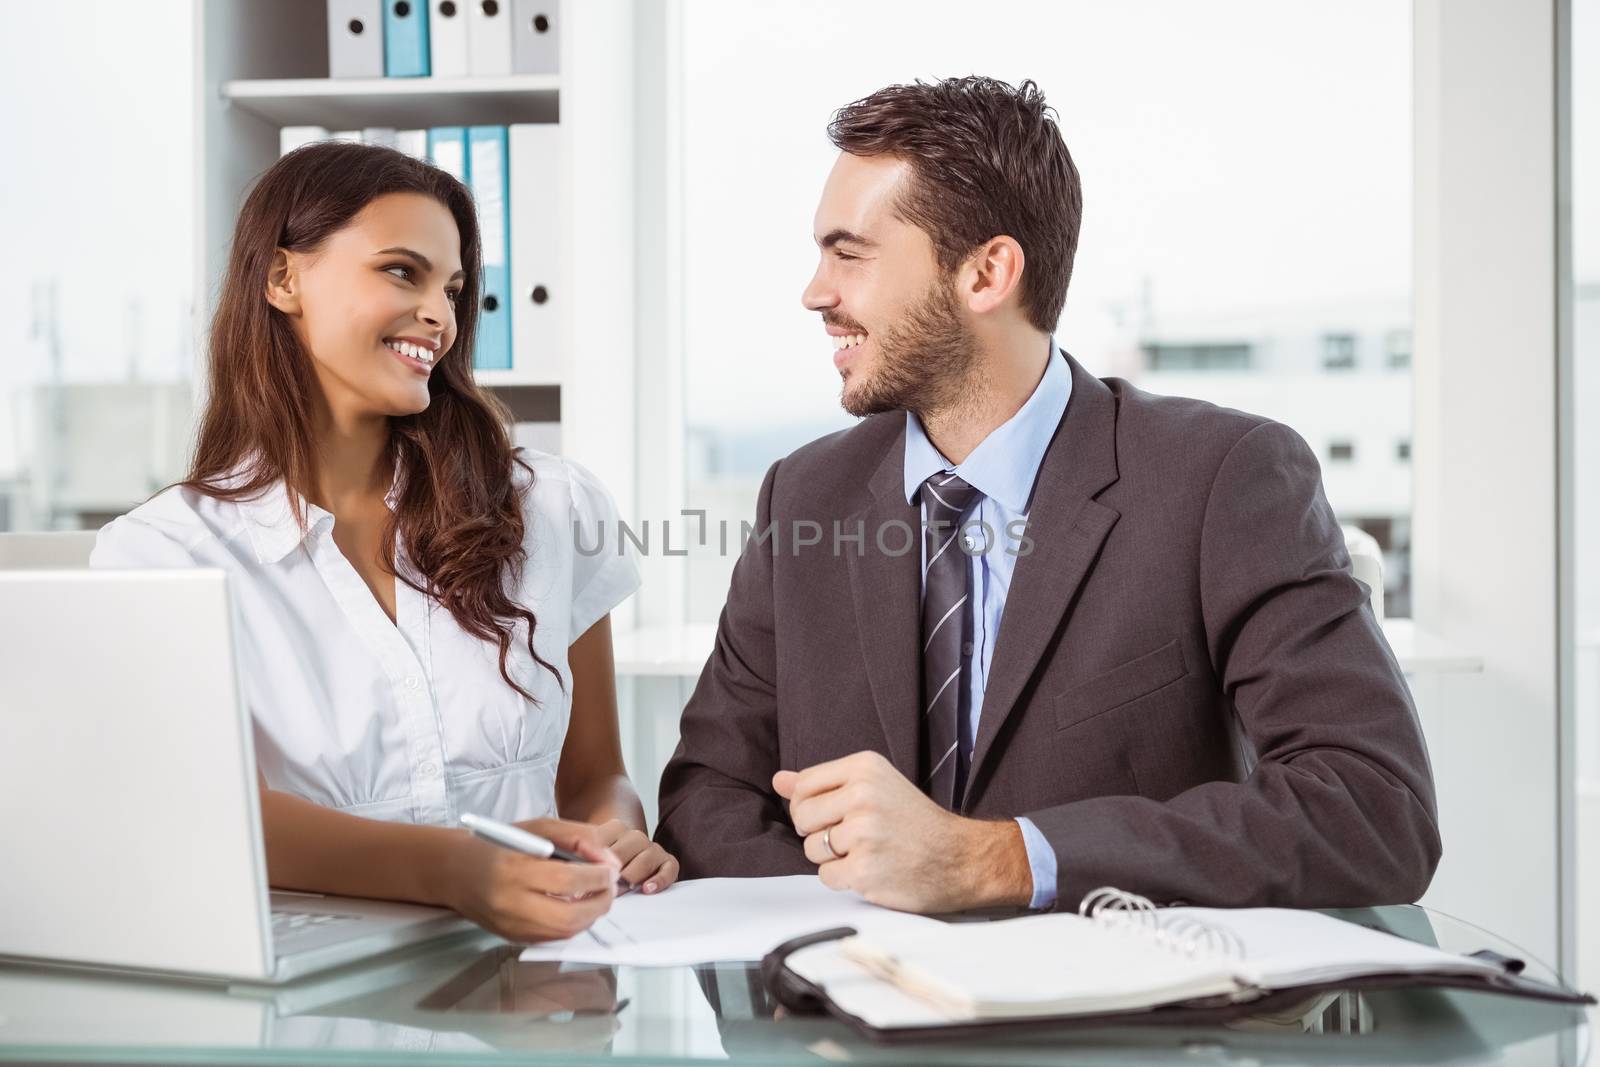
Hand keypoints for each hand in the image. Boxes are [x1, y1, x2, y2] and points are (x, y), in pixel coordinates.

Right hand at [444, 818, 621, 942]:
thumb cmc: (499, 845)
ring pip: (564, 932)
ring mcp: (510, 926)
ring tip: (597, 896)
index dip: (597, 877)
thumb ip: (578, 837)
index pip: (567, 880)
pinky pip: (553, 938)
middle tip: (611, 888)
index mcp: (514, 870)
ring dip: (590, 916)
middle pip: (569, 916)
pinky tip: (577, 907)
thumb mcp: (538, 827)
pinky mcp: (512, 938)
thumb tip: (609, 861)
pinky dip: (573, 924)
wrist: (456, 871)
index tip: (611, 869)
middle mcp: (510, 903)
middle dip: (600, 902)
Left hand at [585, 818, 680, 893]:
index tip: (579, 880)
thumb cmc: (604, 857)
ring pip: (644, 861)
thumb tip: (571, 879)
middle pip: (622, 855)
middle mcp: (635, 836)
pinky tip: (646, 889)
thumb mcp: (589, 850)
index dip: (590, 865)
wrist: (626, 847)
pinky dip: (659, 880)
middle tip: (596, 891)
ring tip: (617, 892)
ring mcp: (652, 848)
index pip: (601, 844)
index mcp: (615, 828)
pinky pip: (669, 869)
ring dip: (630, 879)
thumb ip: (581, 858)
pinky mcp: (667, 861)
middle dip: (608, 875)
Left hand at [773, 750, 1031, 912]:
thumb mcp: (875, 786)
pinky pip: (826, 876)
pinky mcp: (864, 868)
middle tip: (852, 837)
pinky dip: (844, 879)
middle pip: (801, 817)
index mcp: (865, 767)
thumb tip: (778, 780)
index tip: (833, 815)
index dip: (809, 807)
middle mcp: (862, 794)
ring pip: (811, 849)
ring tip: (866, 852)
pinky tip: (872, 869)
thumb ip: (825, 783)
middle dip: (818, 833)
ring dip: (832, 858)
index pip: (803, 786)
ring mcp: (863, 832)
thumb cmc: (917, 822)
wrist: (962, 857)